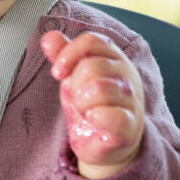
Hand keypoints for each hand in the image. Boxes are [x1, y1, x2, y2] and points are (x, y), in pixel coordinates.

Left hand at [40, 30, 144, 178]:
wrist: (105, 143)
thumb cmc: (92, 105)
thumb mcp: (73, 77)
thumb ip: (63, 55)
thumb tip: (48, 36)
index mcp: (114, 58)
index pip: (92, 40)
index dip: (69, 54)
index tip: (57, 73)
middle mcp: (127, 74)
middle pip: (91, 65)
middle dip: (74, 85)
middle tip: (77, 98)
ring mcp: (131, 100)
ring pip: (99, 88)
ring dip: (82, 103)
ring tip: (86, 110)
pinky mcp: (130, 125)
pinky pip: (110, 115)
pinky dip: (95, 118)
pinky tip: (93, 120)